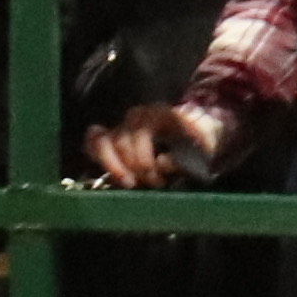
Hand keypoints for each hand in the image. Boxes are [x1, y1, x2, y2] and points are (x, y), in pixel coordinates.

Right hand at [92, 103, 226, 188]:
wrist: (198, 138)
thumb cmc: (201, 143)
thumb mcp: (203, 149)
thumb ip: (185, 155)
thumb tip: (161, 162)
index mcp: (159, 113)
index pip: (140, 132)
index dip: (143, 156)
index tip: (157, 175)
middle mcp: (137, 115)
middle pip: (122, 141)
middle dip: (135, 166)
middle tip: (153, 184)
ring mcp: (122, 124)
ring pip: (103, 142)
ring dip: (114, 166)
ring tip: (129, 183)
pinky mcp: (111, 135)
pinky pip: (93, 141)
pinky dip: (97, 156)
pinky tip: (111, 173)